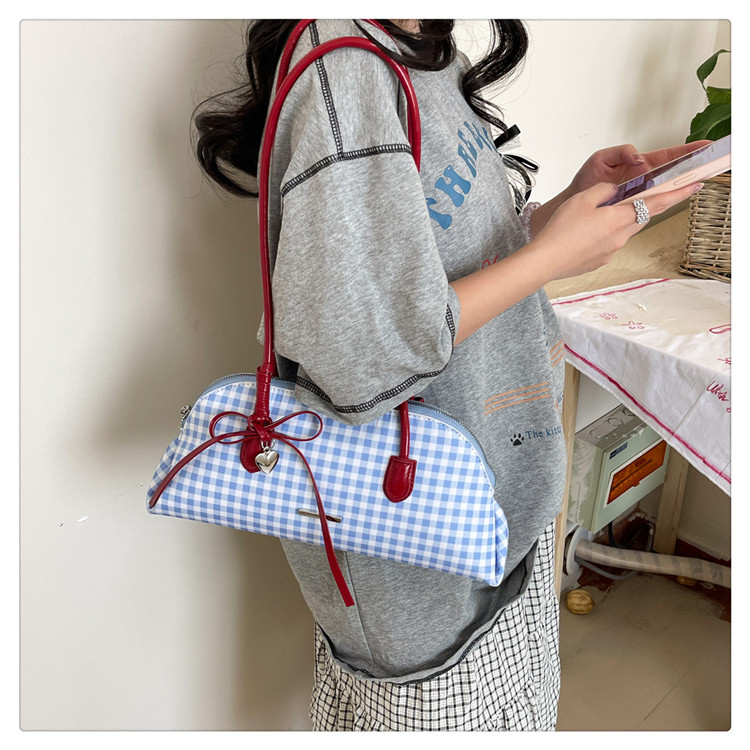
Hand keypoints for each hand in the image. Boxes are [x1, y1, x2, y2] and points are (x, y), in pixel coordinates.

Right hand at [528, 179, 702, 280]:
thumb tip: (613, 192)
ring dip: (617, 222)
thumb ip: (603, 191)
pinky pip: (607, 243)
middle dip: (642, 207)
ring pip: (622, 230)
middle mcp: (621, 236)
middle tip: (642, 198)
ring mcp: (611, 251)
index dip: (677, 194)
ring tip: (594, 219)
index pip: (656, 203)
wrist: (545, 261)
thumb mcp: (583, 199)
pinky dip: (601, 236)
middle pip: (640, 217)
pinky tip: (583, 234)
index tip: (695, 186)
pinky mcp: (599, 261)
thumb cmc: (561, 231)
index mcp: (620, 218)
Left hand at [568, 141, 711, 194]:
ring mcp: (639, 196)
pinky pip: (651, 207)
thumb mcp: (601, 158)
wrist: (572, 203)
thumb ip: (620, 153)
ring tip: (698, 180)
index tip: (705, 146)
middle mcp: (642, 180)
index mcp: (638, 165)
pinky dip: (662, 203)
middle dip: (692, 168)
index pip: (668, 156)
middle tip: (711, 164)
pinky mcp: (633, 210)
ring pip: (664, 192)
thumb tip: (638, 157)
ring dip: (681, 187)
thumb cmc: (585, 180)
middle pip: (672, 174)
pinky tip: (674, 199)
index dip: (686, 151)